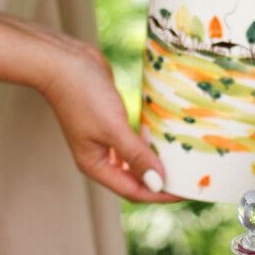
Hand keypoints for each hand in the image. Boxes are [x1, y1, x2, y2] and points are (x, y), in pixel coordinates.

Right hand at [39, 33, 180, 202]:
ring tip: (183, 161)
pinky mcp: (110, 122)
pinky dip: (149, 143)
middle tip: (190, 178)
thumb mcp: (113, 128)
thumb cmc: (83, 95)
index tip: (188, 191)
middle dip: (161, 181)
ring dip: (156, 162)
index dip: (161, 194)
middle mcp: (100, 157)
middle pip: (135, 179)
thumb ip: (136, 155)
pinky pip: (134, 140)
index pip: (134, 191)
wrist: (64, 61)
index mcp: (96, 166)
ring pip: (136, 160)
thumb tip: (158, 182)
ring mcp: (104, 139)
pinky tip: (165, 138)